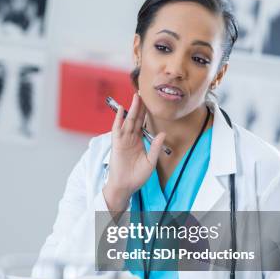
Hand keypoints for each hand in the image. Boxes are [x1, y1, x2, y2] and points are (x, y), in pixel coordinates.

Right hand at [103, 93, 165, 210]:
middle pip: (136, 119)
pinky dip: (118, 119)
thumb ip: (156, 147)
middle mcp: (131, 138)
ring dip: (132, 109)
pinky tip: (121, 110)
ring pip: (128, 121)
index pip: (143, 123)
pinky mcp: (116, 144)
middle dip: (140, 106)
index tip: (151, 101)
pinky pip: (117, 129)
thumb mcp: (151, 161)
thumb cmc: (137, 176)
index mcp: (139, 141)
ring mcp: (123, 140)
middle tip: (143, 92)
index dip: (146, 113)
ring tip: (136, 96)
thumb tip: (163, 133)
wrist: (125, 186)